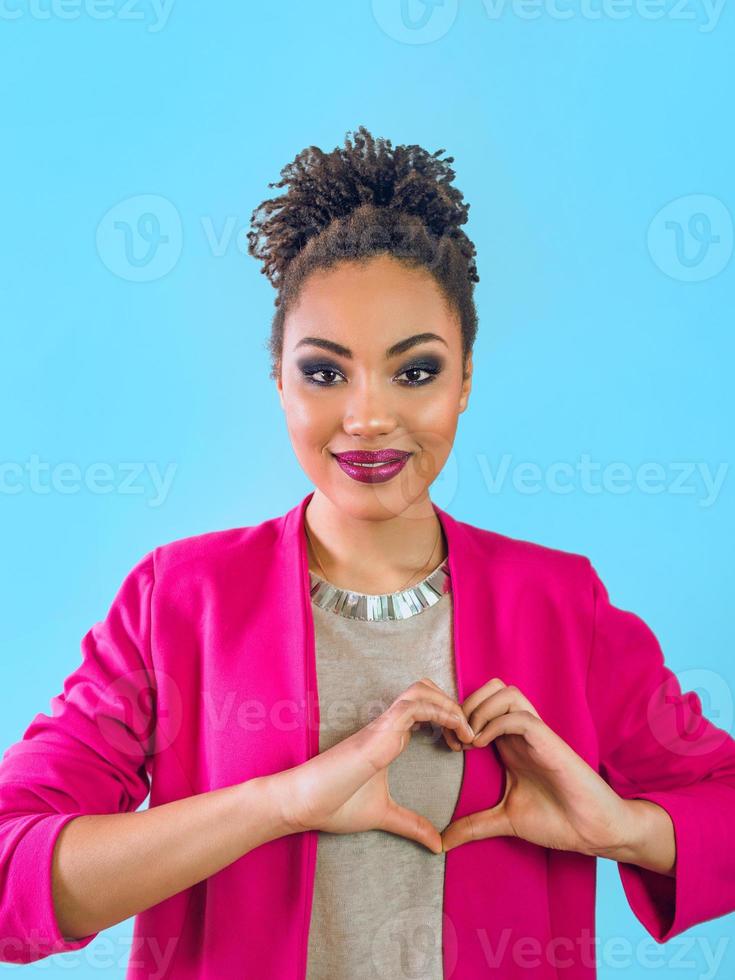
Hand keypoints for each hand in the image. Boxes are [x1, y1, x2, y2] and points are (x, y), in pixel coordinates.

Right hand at [276, 679, 475, 853]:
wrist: (305, 803)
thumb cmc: (335, 805)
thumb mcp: (384, 816)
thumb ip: (411, 825)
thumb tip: (437, 845)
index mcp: (389, 738)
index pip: (424, 709)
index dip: (448, 718)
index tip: (462, 744)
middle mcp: (388, 725)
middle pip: (425, 689)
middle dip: (453, 704)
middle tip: (469, 735)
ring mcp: (383, 725)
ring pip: (422, 690)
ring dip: (450, 705)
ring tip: (467, 732)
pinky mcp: (379, 730)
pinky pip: (414, 706)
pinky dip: (441, 712)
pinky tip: (457, 732)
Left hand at [441, 678, 635, 856]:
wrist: (592, 831)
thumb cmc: (556, 821)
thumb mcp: (504, 820)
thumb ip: (473, 825)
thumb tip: (443, 842)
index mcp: (509, 744)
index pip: (482, 704)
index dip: (458, 716)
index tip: (446, 744)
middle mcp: (521, 733)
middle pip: (492, 688)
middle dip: (466, 705)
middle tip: (455, 738)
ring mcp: (535, 734)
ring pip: (505, 693)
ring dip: (480, 710)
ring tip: (469, 741)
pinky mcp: (549, 742)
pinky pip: (518, 716)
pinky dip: (494, 723)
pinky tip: (482, 746)